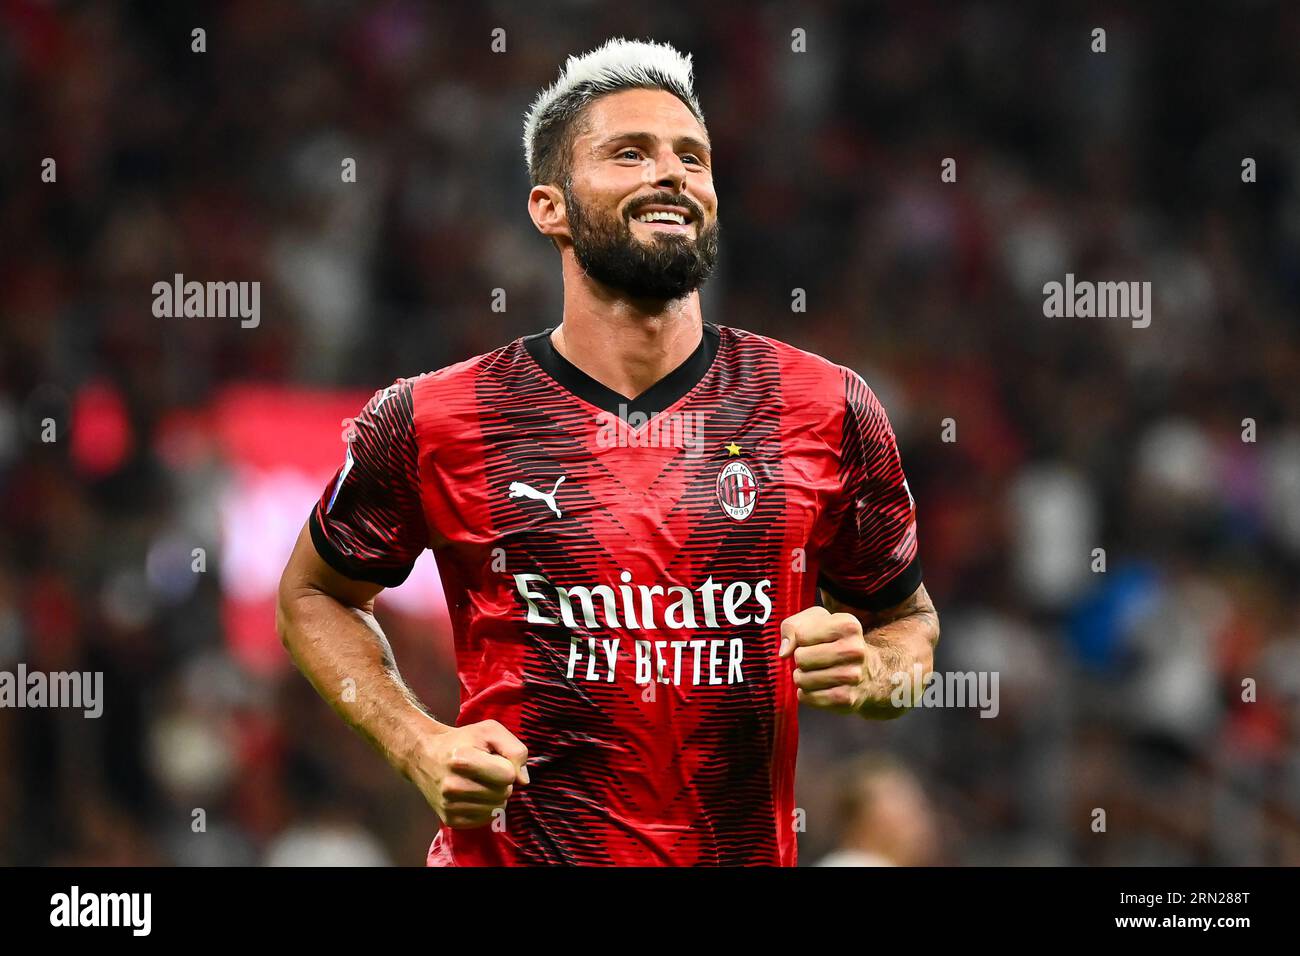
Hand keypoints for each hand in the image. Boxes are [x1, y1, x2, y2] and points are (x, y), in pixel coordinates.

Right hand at [406, 719, 528, 828]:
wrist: (425, 755)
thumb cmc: (463, 741)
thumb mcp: (490, 731)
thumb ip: (515, 750)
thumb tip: (523, 781)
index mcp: (461, 759)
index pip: (507, 775)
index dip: (506, 765)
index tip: (492, 758)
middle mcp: (452, 786)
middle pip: (503, 793)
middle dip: (501, 781)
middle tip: (485, 770)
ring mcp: (449, 805)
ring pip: (497, 808)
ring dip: (494, 795)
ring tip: (478, 781)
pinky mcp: (450, 820)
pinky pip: (486, 819)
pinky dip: (486, 807)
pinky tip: (474, 794)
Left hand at [779, 605, 894, 715]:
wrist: (870, 673)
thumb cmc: (836, 642)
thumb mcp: (817, 622)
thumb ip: (792, 627)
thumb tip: (784, 652)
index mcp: (848, 625)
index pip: (800, 635)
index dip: (801, 639)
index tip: (814, 641)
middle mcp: (854, 650)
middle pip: (800, 657)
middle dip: (801, 659)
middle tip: (815, 659)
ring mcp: (852, 676)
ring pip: (801, 679)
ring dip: (803, 677)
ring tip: (818, 673)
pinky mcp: (846, 699)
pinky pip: (807, 697)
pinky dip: (807, 693)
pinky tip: (820, 687)